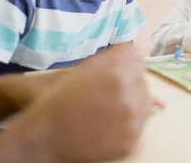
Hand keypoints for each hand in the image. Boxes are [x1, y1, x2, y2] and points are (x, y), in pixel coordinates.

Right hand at [15, 43, 153, 161]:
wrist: (45, 138)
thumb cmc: (60, 99)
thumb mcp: (84, 69)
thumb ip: (118, 54)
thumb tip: (146, 47)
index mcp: (118, 76)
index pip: (140, 65)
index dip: (125, 70)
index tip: (111, 78)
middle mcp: (129, 98)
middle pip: (143, 84)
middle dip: (130, 86)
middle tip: (105, 96)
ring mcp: (132, 123)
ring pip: (145, 105)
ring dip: (133, 104)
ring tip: (107, 110)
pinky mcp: (131, 143)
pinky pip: (140, 126)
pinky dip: (129, 124)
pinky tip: (109, 125)